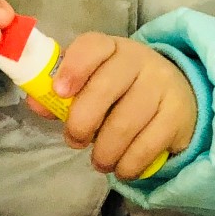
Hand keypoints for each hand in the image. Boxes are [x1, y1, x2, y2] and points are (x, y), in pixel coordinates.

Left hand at [41, 33, 197, 179]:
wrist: (177, 97)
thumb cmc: (124, 91)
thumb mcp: (94, 83)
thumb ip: (62, 95)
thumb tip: (36, 104)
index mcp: (111, 49)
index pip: (92, 47)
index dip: (73, 68)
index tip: (59, 92)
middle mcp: (140, 61)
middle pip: (104, 90)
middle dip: (81, 124)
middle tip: (76, 141)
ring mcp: (162, 86)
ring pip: (124, 125)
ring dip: (104, 152)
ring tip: (100, 161)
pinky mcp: (178, 115)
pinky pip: (147, 146)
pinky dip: (128, 165)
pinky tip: (123, 168)